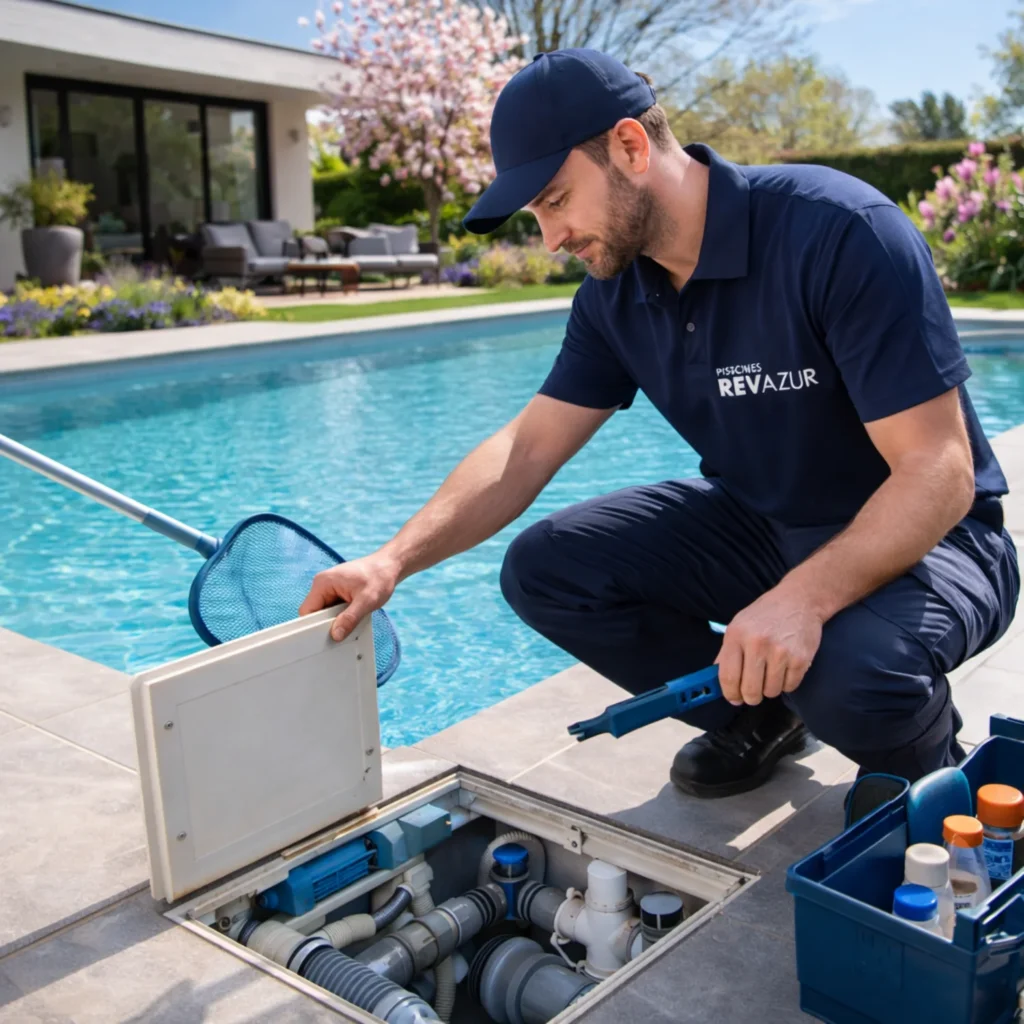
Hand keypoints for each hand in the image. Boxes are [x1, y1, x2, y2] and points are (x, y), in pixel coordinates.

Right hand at [299, 552, 399, 641]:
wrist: (389, 566)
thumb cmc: (379, 577)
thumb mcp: (366, 600)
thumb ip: (350, 618)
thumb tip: (336, 635)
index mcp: (323, 583)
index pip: (307, 611)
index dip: (313, 626)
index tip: (323, 637)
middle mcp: (323, 585)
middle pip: (315, 613)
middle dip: (327, 624)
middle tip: (342, 633)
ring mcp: (330, 589)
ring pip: (325, 613)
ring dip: (336, 621)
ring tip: (352, 622)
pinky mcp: (337, 593)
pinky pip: (333, 610)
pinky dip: (342, 616)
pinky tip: (353, 618)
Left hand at [715, 587, 823, 705]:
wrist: (799, 600)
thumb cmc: (765, 615)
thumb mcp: (738, 626)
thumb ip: (726, 654)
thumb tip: (713, 681)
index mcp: (736, 635)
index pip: (728, 677)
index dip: (730, 693)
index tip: (733, 698)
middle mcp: (757, 643)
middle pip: (750, 690)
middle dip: (750, 696)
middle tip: (753, 691)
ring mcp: (780, 652)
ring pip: (771, 692)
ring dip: (769, 688)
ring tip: (771, 673)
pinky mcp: (800, 659)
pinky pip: (790, 687)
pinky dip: (786, 683)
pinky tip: (785, 668)